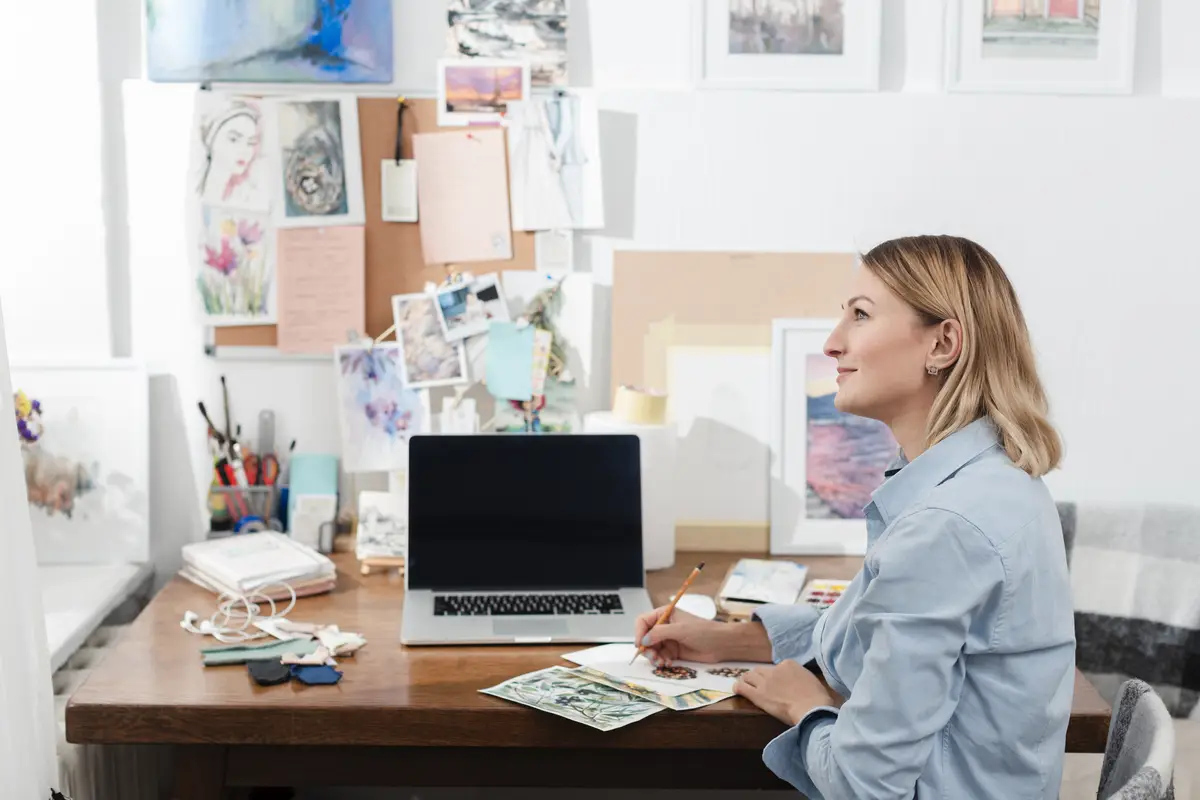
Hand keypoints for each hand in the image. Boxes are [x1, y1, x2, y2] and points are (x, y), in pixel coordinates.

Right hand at [634, 606, 771, 664]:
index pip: (643, 621)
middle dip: (646, 649)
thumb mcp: (680, 629)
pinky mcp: (673, 652)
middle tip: (653, 658)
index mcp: (664, 614)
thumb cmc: (704, 631)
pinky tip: (668, 664)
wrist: (722, 644)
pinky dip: (661, 662)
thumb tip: (643, 641)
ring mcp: (668, 640)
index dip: (638, 632)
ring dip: (653, 657)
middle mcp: (664, 626)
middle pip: (645, 637)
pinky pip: (660, 657)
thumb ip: (660, 633)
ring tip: (661, 663)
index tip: (640, 645)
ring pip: (651, 649)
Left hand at [733, 660, 842, 726]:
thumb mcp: (812, 680)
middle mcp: (775, 670)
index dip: (776, 676)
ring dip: (747, 680)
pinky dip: (738, 687)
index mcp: (789, 664)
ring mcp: (765, 682)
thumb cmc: (817, 698)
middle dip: (759, 677)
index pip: (777, 667)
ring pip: (749, 676)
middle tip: (759, 685)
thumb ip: (801, 678)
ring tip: (746, 686)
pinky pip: (742, 687)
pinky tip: (736, 690)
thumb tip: (799, 683)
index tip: (777, 684)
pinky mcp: (758, 694)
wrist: (811, 708)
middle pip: (761, 670)